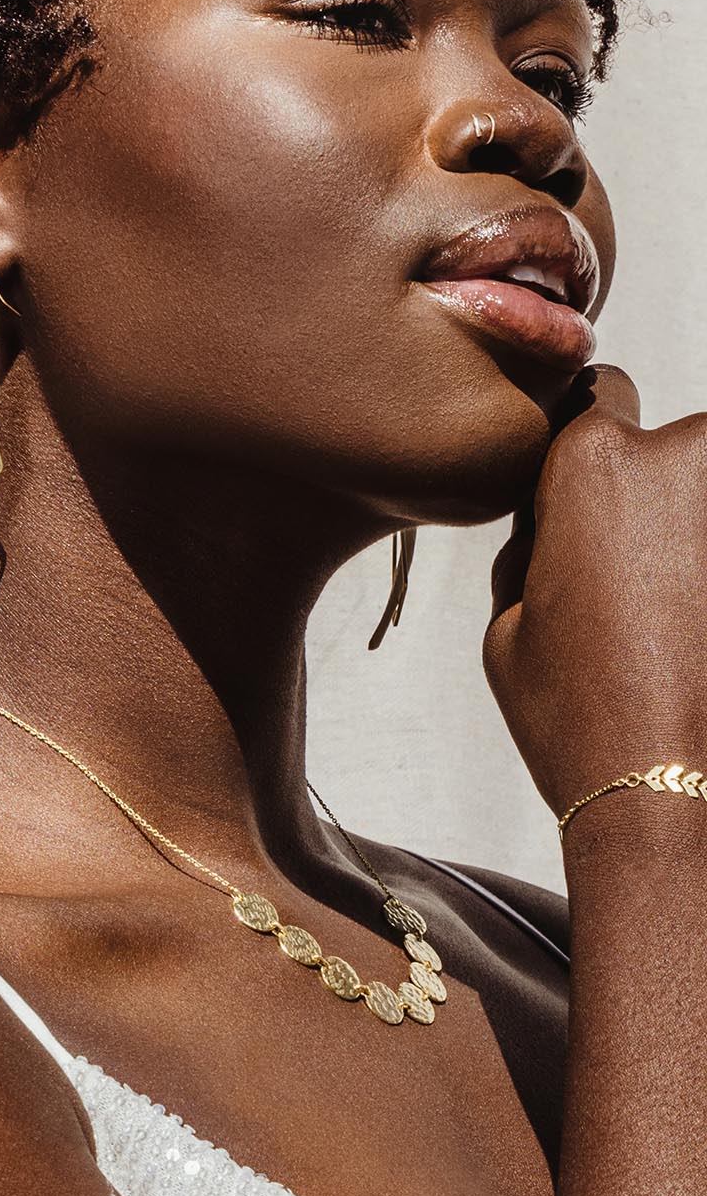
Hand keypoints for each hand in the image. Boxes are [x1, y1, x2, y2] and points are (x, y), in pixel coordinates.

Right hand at [483, 362, 706, 822]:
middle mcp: (686, 458)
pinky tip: (697, 633)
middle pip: (673, 449)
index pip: (602, 395)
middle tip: (644, 583)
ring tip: (683, 619)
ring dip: (697, 541)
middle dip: (660, 500)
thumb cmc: (584, 719)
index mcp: (595, 463)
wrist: (678, 800)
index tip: (600, 495)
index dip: (595, 446)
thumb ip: (533, 546)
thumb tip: (554, 527)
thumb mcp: (508, 626)